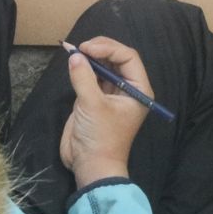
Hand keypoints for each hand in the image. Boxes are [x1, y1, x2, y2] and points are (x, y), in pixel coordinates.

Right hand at [59, 36, 150, 183]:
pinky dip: (84, 68)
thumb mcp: (92, 105)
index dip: (108, 48)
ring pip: (105, 66)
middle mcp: (129, 89)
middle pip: (117, 58)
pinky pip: (93, 76)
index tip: (87, 49)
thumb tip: (74, 55)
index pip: (128, 57)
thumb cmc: (101, 137)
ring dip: (91, 57)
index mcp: (139, 90)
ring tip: (74, 52)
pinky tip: (74, 62)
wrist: (92, 165)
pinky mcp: (97, 99)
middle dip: (99, 49)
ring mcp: (113, 94)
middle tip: (79, 48)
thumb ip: (83, 78)